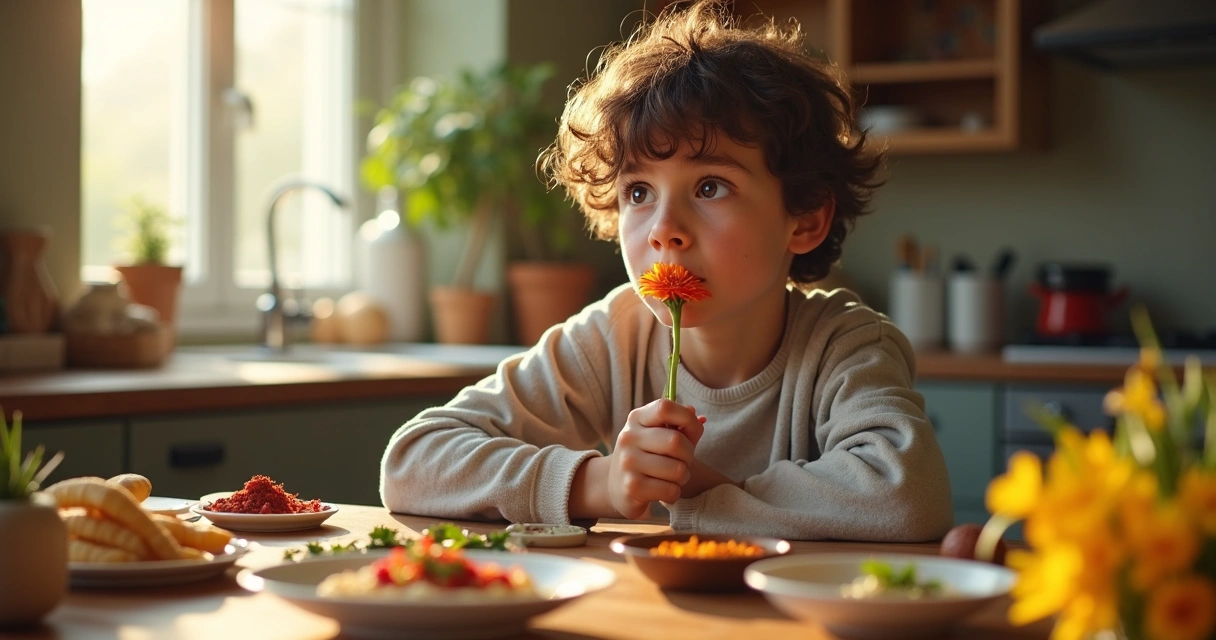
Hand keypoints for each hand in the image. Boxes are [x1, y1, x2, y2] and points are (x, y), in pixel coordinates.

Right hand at [606, 399, 705, 519]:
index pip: (665, 407)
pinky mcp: (632, 487)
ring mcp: (628, 462)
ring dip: (683, 476)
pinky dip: (674, 493)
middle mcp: (629, 437)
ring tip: (673, 477)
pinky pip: (671, 490)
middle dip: (689, 455)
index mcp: (637, 418)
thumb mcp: (659, 435)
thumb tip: (699, 419)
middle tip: (683, 461)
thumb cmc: (647, 456)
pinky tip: (664, 490)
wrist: (616, 486)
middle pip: (676, 441)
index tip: (692, 432)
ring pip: (677, 469)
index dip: (687, 419)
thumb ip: (680, 426)